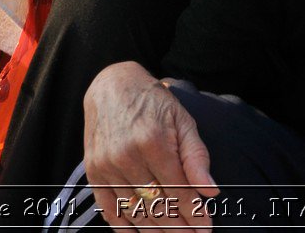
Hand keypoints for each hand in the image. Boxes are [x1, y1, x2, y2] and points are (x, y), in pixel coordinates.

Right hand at [84, 63, 217, 229]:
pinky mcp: (93, 171)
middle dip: (178, 227)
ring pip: (135, 212)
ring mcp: (107, 166)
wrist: (113, 86)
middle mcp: (126, 156)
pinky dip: (125, 227)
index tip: (206, 229)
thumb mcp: (182, 121)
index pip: (179, 191)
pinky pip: (109, 209)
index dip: (194, 214)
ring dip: (156, 230)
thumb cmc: (152, 102)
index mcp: (153, 143)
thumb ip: (196, 157)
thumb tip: (210, 191)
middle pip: (157, 206)